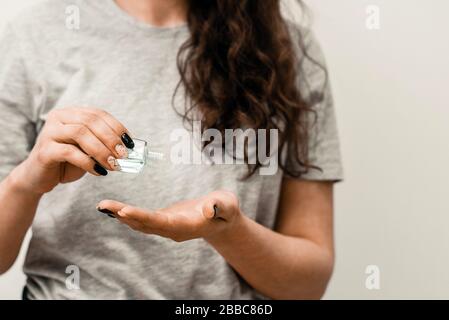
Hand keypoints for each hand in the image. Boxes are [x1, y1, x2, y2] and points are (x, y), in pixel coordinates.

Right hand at [12, 107, 133, 194]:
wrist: (38, 178)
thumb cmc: (67, 162)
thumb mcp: (89, 150)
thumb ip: (103, 144)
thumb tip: (128, 148)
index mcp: (71, 113)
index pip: (98, 114)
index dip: (116, 127)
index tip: (130, 143)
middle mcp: (59, 118)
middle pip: (90, 121)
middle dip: (111, 138)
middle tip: (123, 155)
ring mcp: (49, 132)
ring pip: (80, 133)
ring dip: (102, 150)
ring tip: (113, 164)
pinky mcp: (45, 150)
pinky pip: (69, 152)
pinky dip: (88, 162)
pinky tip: (99, 171)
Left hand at [96, 190, 240, 241]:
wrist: (223, 220)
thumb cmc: (225, 210)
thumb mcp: (227, 205)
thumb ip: (220, 206)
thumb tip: (209, 208)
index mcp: (185, 226)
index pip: (160, 222)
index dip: (142, 217)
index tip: (124, 211)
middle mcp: (172, 230)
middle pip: (144, 224)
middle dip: (123, 215)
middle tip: (103, 205)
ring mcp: (167, 227)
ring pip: (140, 223)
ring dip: (121, 215)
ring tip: (103, 205)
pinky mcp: (163, 221)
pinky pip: (142, 220)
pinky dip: (127, 214)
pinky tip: (115, 210)